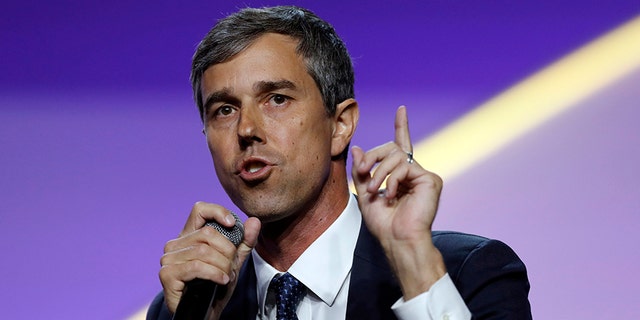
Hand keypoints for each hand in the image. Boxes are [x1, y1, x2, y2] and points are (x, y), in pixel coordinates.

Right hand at [159, 202, 260, 317]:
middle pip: (208, 233)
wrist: (204, 314)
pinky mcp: (167, 274)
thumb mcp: (234, 262)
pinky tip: (222, 281)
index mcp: (189, 236)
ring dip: (223, 265)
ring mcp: (168, 259)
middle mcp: (175, 244)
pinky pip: (196, 267)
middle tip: (232, 267)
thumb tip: (254, 221)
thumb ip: (244, 242)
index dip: (217, 211)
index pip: (200, 210)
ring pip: (204, 251)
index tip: (232, 224)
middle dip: (227, 251)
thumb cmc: (216, 287)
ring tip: (227, 277)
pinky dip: (214, 273)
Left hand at [351, 106, 445, 298]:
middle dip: (373, 157)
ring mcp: (423, 176)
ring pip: (396, 156)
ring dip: (380, 172)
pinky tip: (392, 195)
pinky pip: (406, 167)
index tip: (402, 109)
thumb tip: (358, 149)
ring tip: (377, 190)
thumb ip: (362, 171)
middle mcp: (414, 172)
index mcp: (400, 175)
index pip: (401, 145)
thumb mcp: (365, 193)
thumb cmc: (383, 223)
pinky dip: (393, 180)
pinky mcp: (431, 180)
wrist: (397, 239)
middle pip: (392, 148)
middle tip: (363, 173)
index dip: (401, 126)